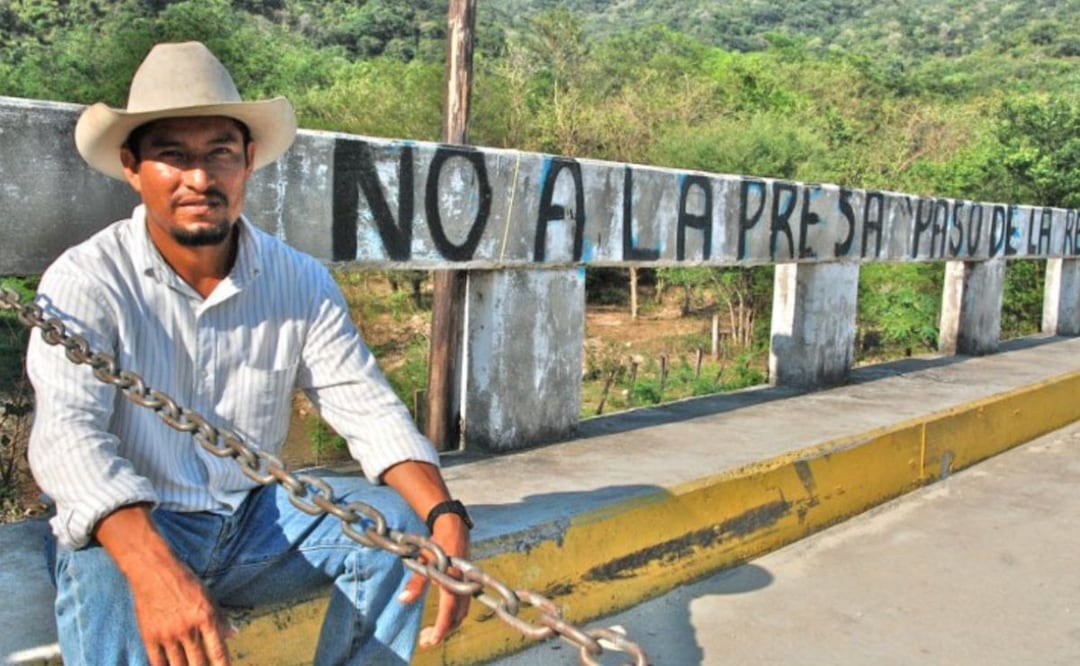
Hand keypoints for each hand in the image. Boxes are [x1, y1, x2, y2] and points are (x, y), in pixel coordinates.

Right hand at [94, 504, 231, 664]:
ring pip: (178, 665)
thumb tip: (234, 634)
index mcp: (205, 617)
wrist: (153, 572)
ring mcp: (168, 634)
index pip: (218, 650)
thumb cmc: (184, 581)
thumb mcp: (208, 596)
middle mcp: (187, 629)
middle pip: (198, 663)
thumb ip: (220, 618)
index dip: (223, 665)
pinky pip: (157, 662)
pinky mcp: (150, 636)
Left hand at [397, 513, 471, 647]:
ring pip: (462, 612)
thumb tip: (403, 600)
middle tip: (426, 640)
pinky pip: (463, 605)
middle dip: (444, 631)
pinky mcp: (467, 583)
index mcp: (452, 580)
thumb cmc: (436, 543)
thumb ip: (416, 582)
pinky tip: (443, 617)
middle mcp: (462, 584)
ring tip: (432, 632)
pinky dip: (454, 616)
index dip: (441, 627)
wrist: (452, 526)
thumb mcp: (423, 560)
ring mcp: (466, 584)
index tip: (432, 639)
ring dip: (449, 625)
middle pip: (457, 616)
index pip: (448, 610)